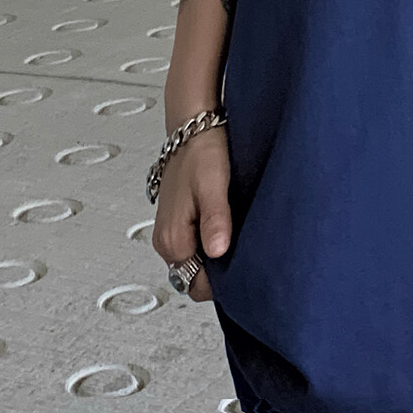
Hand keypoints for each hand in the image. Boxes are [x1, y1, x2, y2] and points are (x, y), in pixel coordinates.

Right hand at [151, 125, 232, 302]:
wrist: (194, 126)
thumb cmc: (202, 150)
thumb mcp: (213, 185)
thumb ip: (215, 219)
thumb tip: (218, 251)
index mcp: (172, 239)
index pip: (196, 286)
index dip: (222, 282)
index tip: (243, 266)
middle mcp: (167, 240)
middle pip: (195, 278)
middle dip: (220, 270)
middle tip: (245, 250)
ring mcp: (172, 231)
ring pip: (197, 261)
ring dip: (217, 255)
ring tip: (237, 233)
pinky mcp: (180, 221)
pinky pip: (197, 245)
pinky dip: (213, 241)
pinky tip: (228, 224)